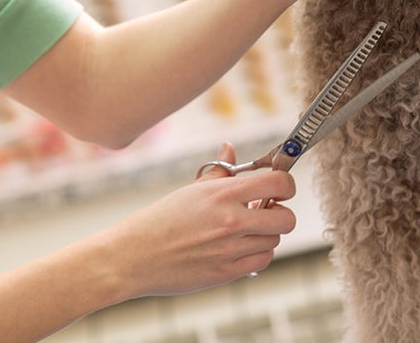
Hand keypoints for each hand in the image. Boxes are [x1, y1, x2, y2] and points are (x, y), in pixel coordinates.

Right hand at [101, 143, 295, 298]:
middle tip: (266, 210)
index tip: (279, 188)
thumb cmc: (158, 221)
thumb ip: (219, 172)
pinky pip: (261, 261)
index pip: (279, 183)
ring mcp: (230, 249)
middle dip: (281, 213)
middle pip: (286, 218)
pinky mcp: (226, 272)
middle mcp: (231, 221)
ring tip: (245, 229)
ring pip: (274, 240)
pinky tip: (241, 246)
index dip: (286, 185)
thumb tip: (230, 148)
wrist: (132, 256)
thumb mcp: (190, 190)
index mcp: (222, 194)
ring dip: (265, 234)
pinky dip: (257, 253)